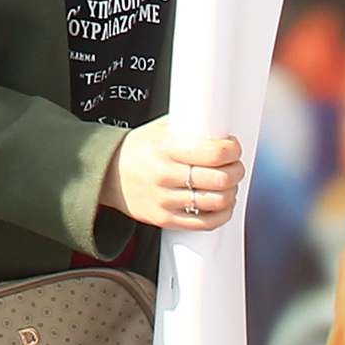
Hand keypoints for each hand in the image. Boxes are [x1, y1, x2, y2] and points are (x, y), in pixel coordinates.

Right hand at [105, 119, 241, 231]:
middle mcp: (165, 174)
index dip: (232, 150)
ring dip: (231, 192)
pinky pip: (205, 223)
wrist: (107, 175)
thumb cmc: (137, 151)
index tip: (233, 148)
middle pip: (221, 178)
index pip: (214, 152)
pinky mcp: (166, 219)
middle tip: (235, 166)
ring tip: (228, 185)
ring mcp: (165, 200)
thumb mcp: (158, 129)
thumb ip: (186, 125)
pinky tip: (221, 204)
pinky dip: (222, 214)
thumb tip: (215, 121)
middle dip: (237, 171)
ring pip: (217, 202)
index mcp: (165, 148)